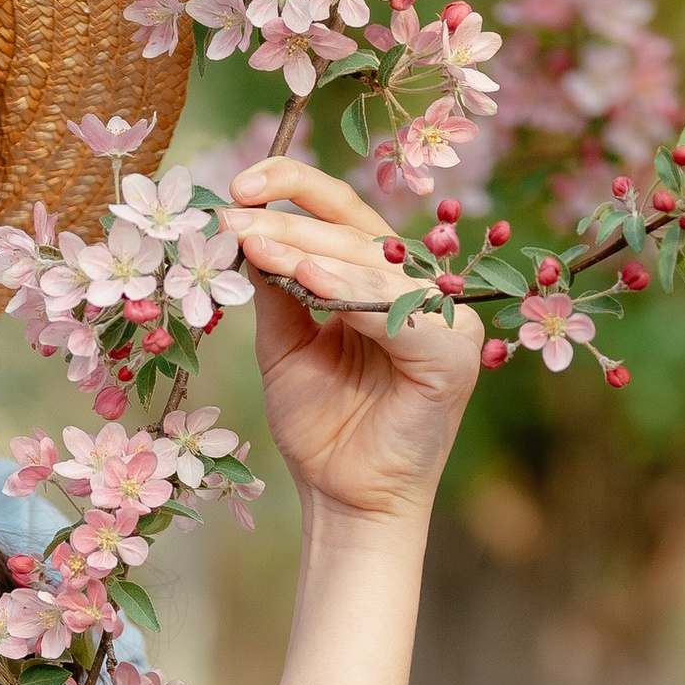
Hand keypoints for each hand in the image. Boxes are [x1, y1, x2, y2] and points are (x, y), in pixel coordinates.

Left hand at [219, 160, 482, 526]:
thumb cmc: (321, 425)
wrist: (345, 498)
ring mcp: (443, 321)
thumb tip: (247, 227)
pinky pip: (397, 313)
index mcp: (382, 281)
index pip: (344, 214)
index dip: (295, 187)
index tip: (237, 186)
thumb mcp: (286, 344)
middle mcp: (418, 292)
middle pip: (354, 233)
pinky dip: (352, 292)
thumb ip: (277, 290)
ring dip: (309, 250)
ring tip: (257, 244)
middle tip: (232, 219)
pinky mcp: (453, 355)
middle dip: (287, 223)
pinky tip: (310, 281)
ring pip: (373, 265)